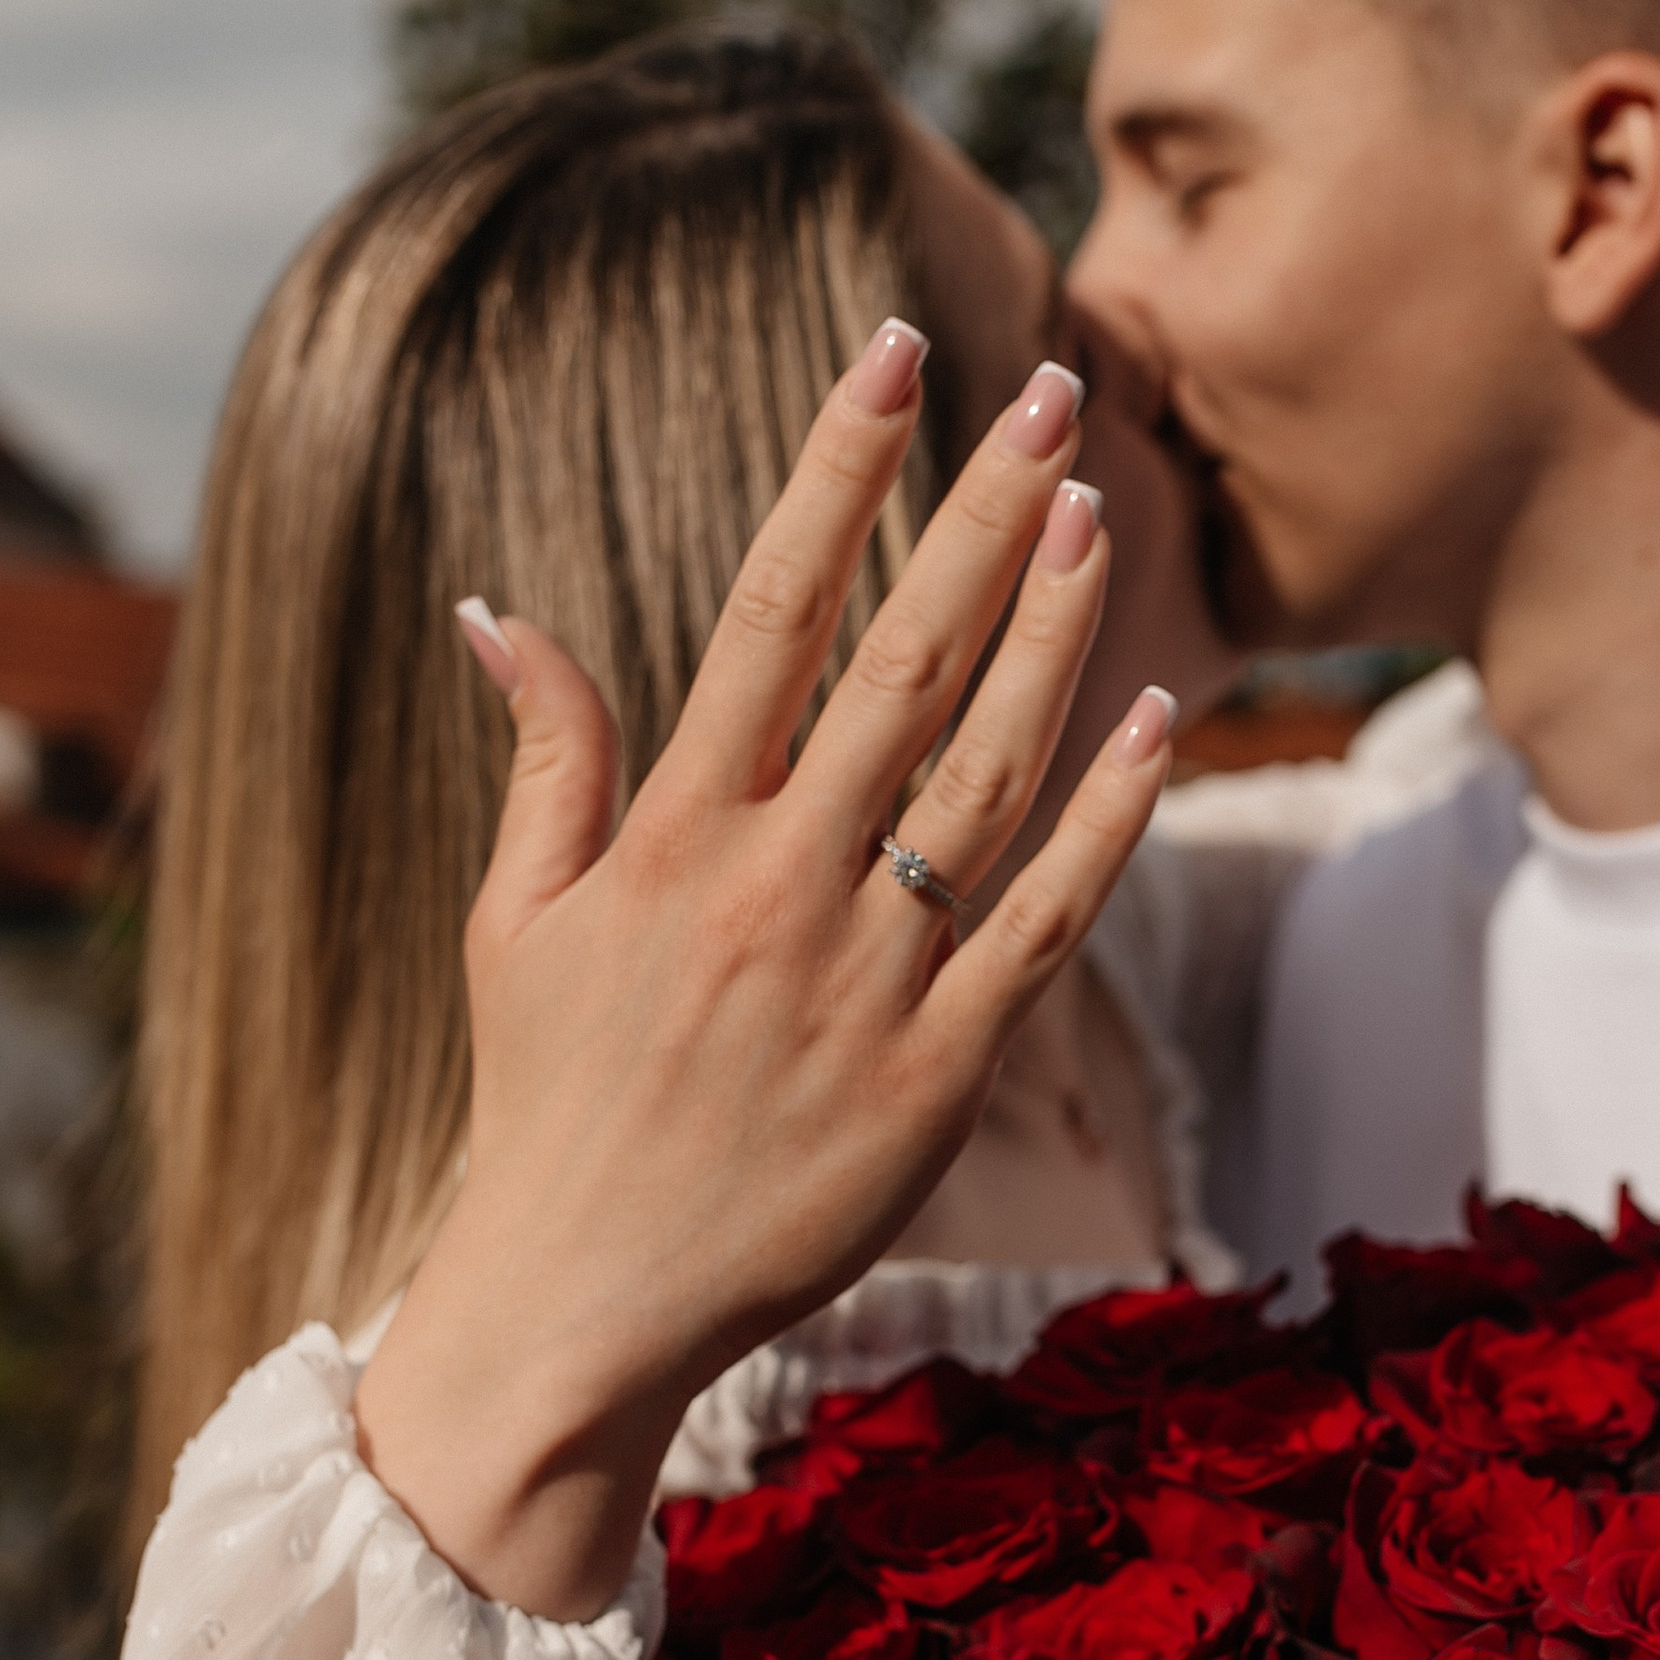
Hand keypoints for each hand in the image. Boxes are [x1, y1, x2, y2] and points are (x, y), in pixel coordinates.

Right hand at [354, 330, 1173, 1621]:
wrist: (585, 1302)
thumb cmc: (547, 1104)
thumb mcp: (511, 923)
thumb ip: (544, 760)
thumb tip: (501, 610)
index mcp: (673, 836)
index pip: (769, 612)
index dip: (839, 474)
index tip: (892, 357)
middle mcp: (776, 887)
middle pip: (903, 665)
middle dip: (983, 517)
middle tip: (1055, 391)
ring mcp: (866, 978)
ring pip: (988, 772)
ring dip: (1054, 636)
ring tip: (1103, 517)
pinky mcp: (939, 1072)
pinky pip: (1047, 920)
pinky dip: (1108, 818)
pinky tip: (1158, 717)